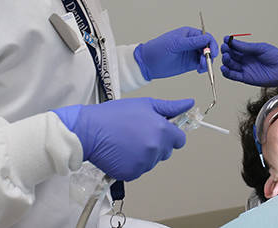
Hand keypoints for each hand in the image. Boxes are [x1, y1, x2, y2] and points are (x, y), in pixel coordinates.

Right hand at [53, 97, 192, 180]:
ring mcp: (143, 163)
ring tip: (128, 141)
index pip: (180, 140)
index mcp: (162, 131)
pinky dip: (132, 163)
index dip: (171, 135)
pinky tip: (122, 151)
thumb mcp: (145, 104)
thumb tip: (188, 104)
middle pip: (166, 151)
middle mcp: (155, 149)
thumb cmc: (114, 115)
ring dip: (144, 154)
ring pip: (152, 161)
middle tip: (139, 133)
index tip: (161, 131)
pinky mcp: (131, 173)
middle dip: (157, 144)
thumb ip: (170, 107)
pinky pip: (138, 170)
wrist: (89, 130)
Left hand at [134, 26, 217, 80]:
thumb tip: (207, 39)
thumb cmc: (158, 49)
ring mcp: (191, 53)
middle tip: (206, 61)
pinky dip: (204, 67)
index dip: (211, 44)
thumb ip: (192, 42)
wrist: (147, 63)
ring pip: (206, 56)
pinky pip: (201, 64)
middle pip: (208, 47)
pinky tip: (200, 70)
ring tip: (201, 67)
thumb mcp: (175, 44)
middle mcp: (192, 43)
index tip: (212, 53)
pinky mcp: (190, 63)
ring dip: (207, 62)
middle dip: (209, 54)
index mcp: (189, 34)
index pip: (206, 37)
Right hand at [220, 36, 277, 85]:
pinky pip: (233, 76)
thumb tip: (233, 42)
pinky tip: (224, 68)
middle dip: (226, 51)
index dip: (229, 43)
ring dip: (225, 61)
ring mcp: (245, 69)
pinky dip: (227, 72)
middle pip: (231, 55)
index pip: (235, 47)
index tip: (226, 40)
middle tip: (225, 48)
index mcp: (249, 51)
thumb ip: (246, 47)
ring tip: (226, 57)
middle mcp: (245, 59)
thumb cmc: (276, 57)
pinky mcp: (246, 78)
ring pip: (230, 65)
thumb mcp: (260, 48)